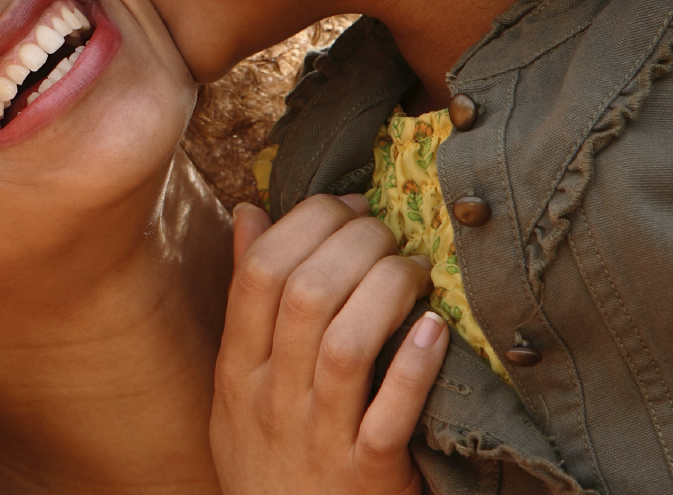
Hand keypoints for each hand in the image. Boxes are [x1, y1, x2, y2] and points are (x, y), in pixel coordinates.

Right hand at [211, 193, 447, 494]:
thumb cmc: (271, 460)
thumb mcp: (239, 385)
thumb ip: (246, 300)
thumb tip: (250, 212)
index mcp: (238, 371)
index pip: (259, 272)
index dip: (306, 222)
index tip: (347, 205)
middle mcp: (271, 400)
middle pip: (306, 295)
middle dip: (355, 243)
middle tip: (389, 232)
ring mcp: (319, 440)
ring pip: (346, 344)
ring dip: (386, 291)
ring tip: (414, 272)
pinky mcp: (369, 477)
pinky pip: (390, 415)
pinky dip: (414, 367)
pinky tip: (434, 330)